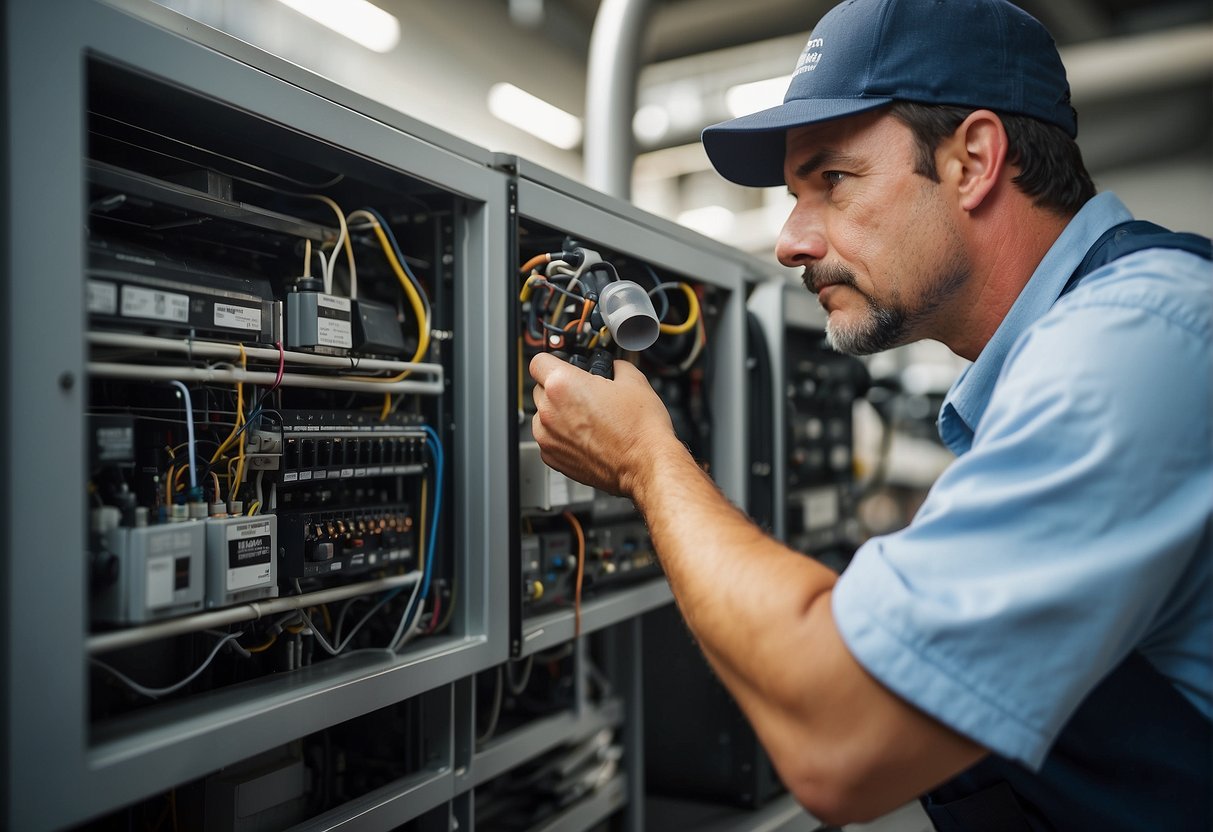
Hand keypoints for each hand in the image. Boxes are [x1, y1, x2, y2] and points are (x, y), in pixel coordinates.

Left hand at [529, 352, 677, 497]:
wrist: (645, 465)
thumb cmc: (639, 429)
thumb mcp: (634, 380)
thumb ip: (616, 366)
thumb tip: (614, 367)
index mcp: (562, 385)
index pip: (538, 361)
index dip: (553, 360)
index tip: (562, 365)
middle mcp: (549, 411)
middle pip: (540, 388)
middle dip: (558, 388)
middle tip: (584, 393)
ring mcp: (548, 437)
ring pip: (542, 415)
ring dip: (558, 412)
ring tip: (587, 417)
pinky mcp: (552, 457)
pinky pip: (548, 438)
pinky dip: (561, 435)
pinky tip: (586, 435)